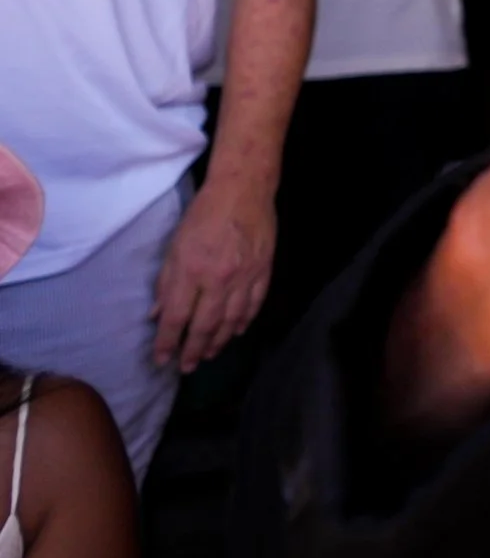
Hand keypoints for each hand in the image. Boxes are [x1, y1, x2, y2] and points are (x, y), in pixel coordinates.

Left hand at [152, 180, 276, 371]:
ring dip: (218, 341)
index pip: (176, 317)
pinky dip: (244, 322)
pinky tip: (235, 332)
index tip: (160, 359)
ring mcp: (245, 277)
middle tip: (186, 367)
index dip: (167, 342)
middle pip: (205, 325)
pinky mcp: (264, 271)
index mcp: (191, 271)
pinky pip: (254, 305)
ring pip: (231, 320)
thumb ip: (166, 283)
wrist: (243, 190)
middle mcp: (219, 279)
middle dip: (193, 349)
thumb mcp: (174, 246)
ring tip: (209, 355)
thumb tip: (158, 314)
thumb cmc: (202, 215)